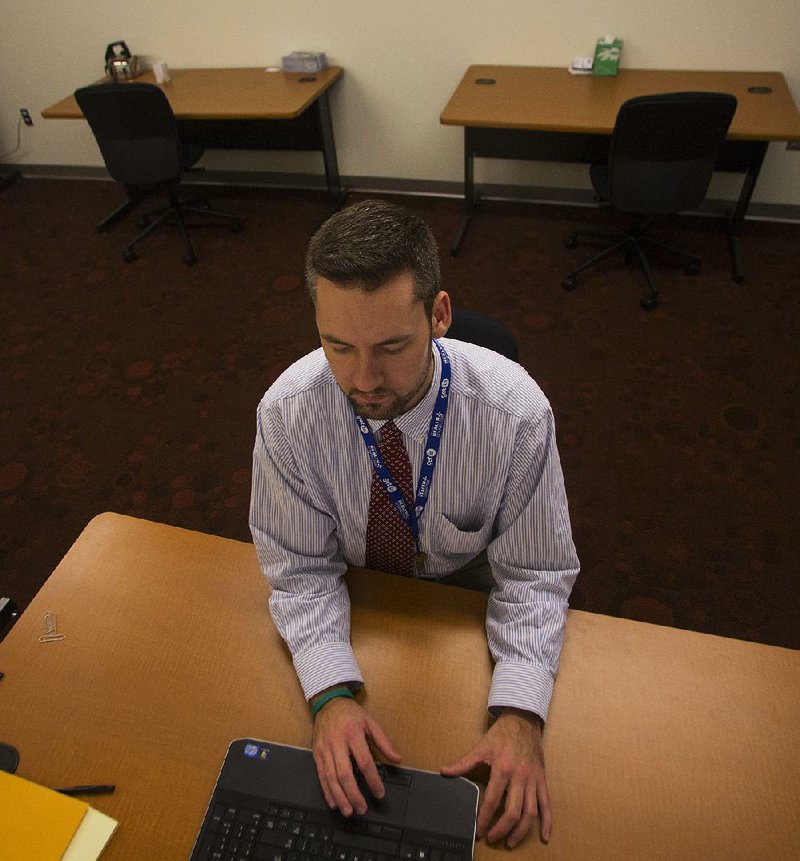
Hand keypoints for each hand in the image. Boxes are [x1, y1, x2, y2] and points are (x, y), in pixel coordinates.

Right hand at [311, 694, 400, 817]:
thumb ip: (383, 742)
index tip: (379, 793)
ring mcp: (325, 749)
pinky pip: (321, 775)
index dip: (373, 780)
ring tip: (348, 811)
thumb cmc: (351, 714)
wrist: (327, 702)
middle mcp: (337, 743)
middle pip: (345, 773)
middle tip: (362, 809)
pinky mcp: (316, 753)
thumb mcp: (370, 722)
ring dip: (340, 797)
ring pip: (331, 778)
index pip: (364, 761)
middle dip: (353, 794)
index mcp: (353, 734)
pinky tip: (334, 802)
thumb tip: (397, 759)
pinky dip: (327, 791)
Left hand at [440, 709, 550, 847]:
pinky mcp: (542, 780)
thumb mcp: (481, 747)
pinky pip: (547, 804)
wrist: (523, 720)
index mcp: (502, 769)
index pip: (493, 801)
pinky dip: (547, 822)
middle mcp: (520, 777)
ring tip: (511, 842)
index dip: (485, 818)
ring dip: (521, 831)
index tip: (479, 829)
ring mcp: (533, 779)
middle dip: (502, 829)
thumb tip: (444, 771)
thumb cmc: (502, 734)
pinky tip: (545, 836)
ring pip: (530, 812)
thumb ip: (463, 763)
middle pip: (513, 811)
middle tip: (493, 838)